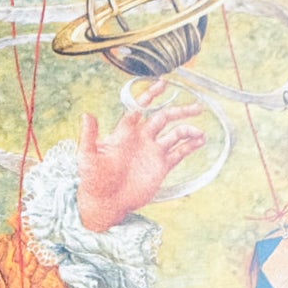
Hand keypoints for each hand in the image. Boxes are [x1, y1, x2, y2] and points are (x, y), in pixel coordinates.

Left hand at [76, 79, 205, 231]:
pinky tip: (201, 141)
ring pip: (175, 134)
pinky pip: (179, 153)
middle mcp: (142, 138)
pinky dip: (190, 146)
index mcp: (126, 133)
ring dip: (188, 130)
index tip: (163, 83)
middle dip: (180, 111)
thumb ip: (89, 136)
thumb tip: (87, 114)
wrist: (105, 203)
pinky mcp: (161, 167)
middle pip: (164, 117)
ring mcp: (153, 152)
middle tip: (197, 107)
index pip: (141, 107)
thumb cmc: (93, 180)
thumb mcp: (87, 157)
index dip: (151, 95)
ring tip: (199, 133)